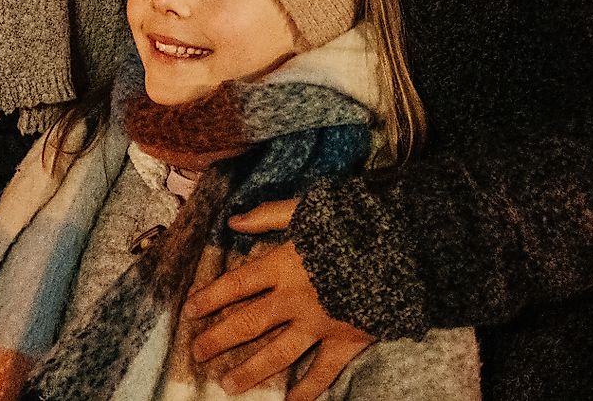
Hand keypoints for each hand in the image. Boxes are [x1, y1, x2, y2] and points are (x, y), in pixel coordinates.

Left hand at [183, 198, 371, 400]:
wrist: (404, 249)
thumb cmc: (354, 224)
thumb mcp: (308, 209)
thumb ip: (269, 215)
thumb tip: (233, 222)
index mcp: (283, 264)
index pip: (236, 285)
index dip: (210, 298)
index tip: (189, 311)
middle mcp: (295, 298)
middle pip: (248, 323)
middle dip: (219, 340)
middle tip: (197, 353)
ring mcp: (319, 324)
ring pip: (277, 353)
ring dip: (251, 370)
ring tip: (227, 384)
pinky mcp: (345, 341)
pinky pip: (321, 372)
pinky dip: (306, 390)